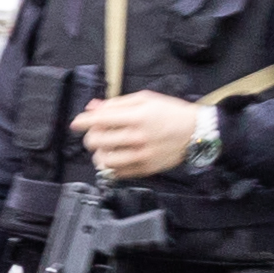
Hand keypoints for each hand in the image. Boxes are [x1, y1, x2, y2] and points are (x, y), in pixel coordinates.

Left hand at [72, 87, 208, 179]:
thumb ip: (117, 103)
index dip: (83, 121)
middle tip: (96, 134)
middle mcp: (138, 137)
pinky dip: (110, 167)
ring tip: (104, 148)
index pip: (99, 120)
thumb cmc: (171, 112)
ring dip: (98, 154)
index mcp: (137, 117)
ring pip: (104, 160)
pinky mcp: (145, 169)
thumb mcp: (145, 99)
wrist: (197, 132)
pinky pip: (117, 173)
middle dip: (91, 136)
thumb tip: (92, 107)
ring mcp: (141, 156)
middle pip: (97, 141)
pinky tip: (114, 158)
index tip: (76, 123)